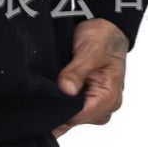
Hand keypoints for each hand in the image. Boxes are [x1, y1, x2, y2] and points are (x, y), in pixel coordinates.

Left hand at [52, 18, 127, 137]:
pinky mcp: (87, 99)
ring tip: (42, 97)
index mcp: (109, 97)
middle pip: (76, 119)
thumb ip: (77, 72)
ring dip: (58, 107)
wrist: (106, 27)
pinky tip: (49, 98)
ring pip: (72, 116)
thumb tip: (66, 90)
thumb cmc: (103, 38)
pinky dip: (61, 104)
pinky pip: (72, 108)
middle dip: (58, 111)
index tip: (42, 104)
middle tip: (37, 99)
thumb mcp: (90, 51)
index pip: (80, 116)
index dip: (60, 112)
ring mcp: (96, 104)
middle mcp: (106, 105)